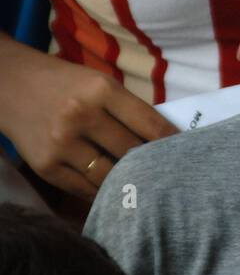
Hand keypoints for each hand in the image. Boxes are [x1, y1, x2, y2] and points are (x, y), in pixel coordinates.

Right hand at [0, 42, 177, 198]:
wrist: (7, 85)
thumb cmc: (63, 82)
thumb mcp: (98, 82)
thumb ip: (128, 108)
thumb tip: (165, 139)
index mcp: (101, 89)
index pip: (150, 124)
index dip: (172, 143)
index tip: (187, 155)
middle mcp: (81, 115)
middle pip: (133, 153)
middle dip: (153, 165)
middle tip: (171, 176)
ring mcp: (62, 144)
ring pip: (111, 176)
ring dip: (130, 183)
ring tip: (146, 189)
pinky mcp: (46, 166)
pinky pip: (85, 189)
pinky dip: (103, 193)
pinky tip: (116, 193)